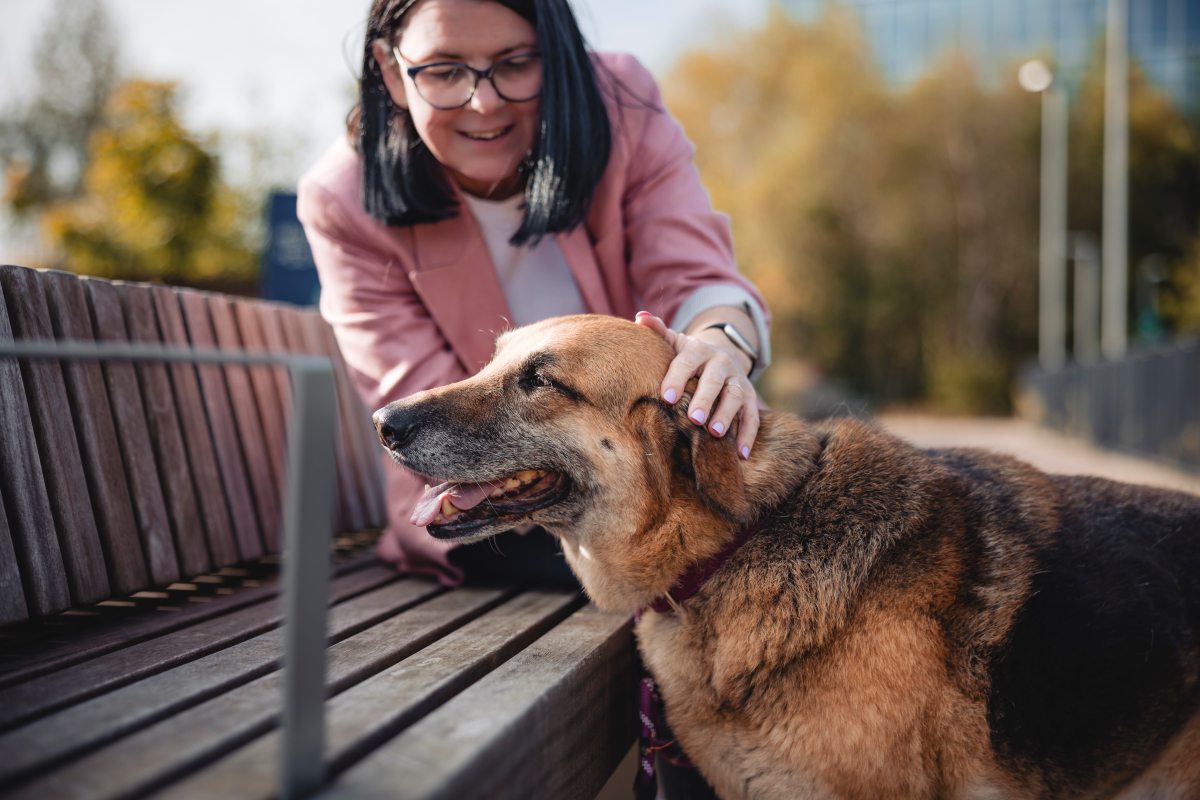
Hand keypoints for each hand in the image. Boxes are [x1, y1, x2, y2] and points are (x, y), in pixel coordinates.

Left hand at [635, 311, 758, 458]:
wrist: (723, 356)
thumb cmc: (689, 357)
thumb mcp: (675, 342)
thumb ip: (658, 331)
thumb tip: (640, 318)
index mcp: (699, 350)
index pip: (687, 361)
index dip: (677, 378)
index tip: (666, 397)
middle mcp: (722, 363)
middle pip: (715, 380)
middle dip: (705, 399)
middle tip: (694, 419)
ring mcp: (738, 381)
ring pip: (736, 397)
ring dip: (727, 415)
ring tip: (714, 433)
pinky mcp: (750, 398)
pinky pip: (753, 417)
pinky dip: (748, 435)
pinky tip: (740, 454)